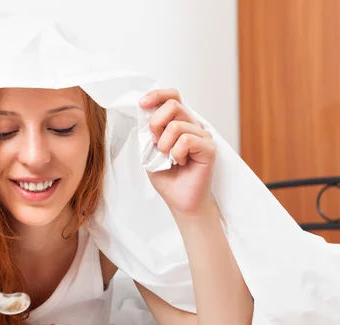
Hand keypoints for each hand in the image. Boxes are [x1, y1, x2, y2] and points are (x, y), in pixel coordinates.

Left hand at [140, 88, 216, 215]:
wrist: (179, 200)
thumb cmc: (167, 177)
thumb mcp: (149, 150)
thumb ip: (149, 131)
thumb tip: (145, 112)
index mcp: (179, 122)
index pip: (172, 96)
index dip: (157, 95)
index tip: (143, 103)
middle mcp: (193, 125)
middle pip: (173, 105)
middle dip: (156, 124)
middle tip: (158, 145)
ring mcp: (203, 135)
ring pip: (177, 125)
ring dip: (165, 145)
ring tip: (171, 159)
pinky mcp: (209, 147)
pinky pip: (186, 140)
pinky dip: (177, 153)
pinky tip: (181, 162)